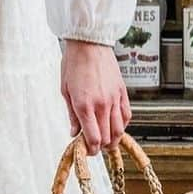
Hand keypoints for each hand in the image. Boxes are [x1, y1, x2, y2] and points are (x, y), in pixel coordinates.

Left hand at [60, 40, 131, 155]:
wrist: (89, 43)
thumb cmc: (74, 63)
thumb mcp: (65, 91)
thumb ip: (71, 115)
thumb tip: (74, 132)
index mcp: (84, 105)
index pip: (92, 139)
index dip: (90, 150)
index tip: (85, 150)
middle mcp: (102, 104)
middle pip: (106, 138)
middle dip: (99, 147)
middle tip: (93, 146)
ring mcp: (114, 99)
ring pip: (119, 130)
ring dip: (112, 139)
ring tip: (105, 141)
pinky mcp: (122, 92)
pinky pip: (126, 116)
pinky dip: (122, 125)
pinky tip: (115, 126)